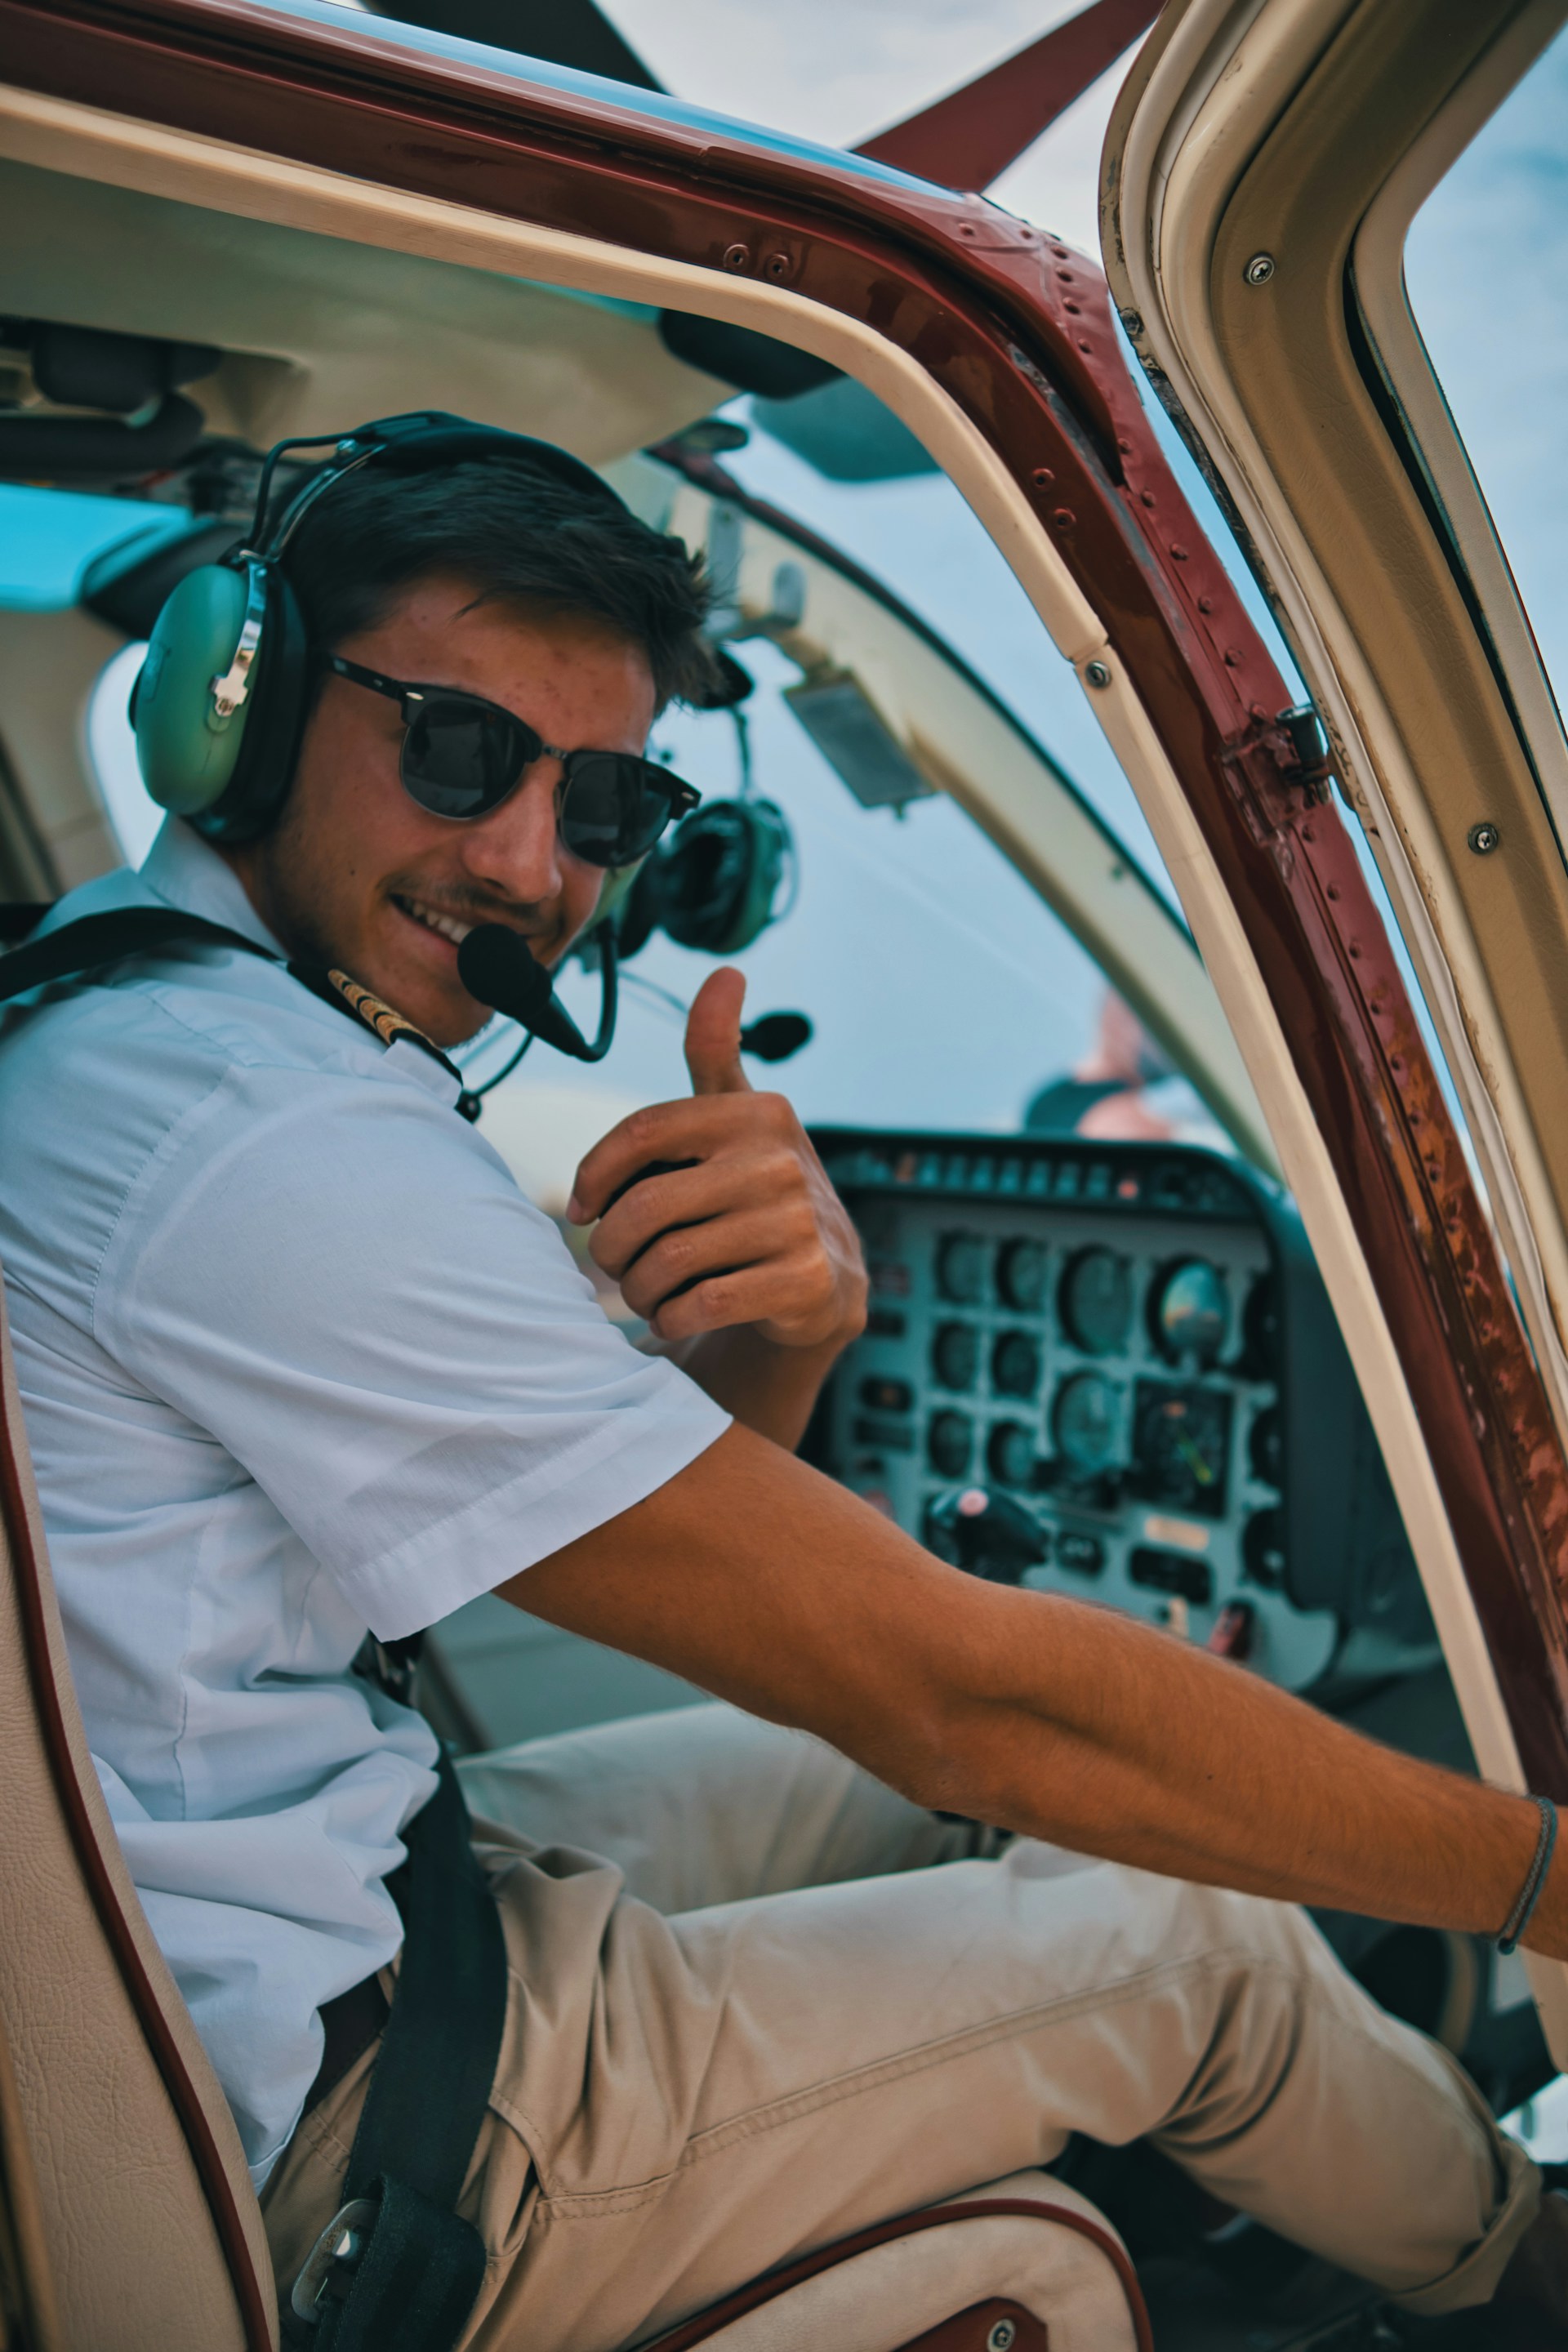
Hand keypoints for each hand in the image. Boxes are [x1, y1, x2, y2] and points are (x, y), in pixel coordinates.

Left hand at [567, 968, 866, 1349]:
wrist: (825, 1281)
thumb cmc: (757, 1191)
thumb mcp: (740, 1116)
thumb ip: (717, 1050)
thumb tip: (727, 972)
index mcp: (755, 1112)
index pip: (642, 1133)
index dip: (595, 1174)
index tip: (581, 1208)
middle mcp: (780, 1160)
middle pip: (647, 1206)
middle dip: (611, 1247)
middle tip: (610, 1265)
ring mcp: (799, 1222)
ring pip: (670, 1261)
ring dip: (639, 1288)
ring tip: (642, 1293)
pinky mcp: (806, 1282)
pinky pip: (702, 1304)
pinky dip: (671, 1317)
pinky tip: (672, 1316)